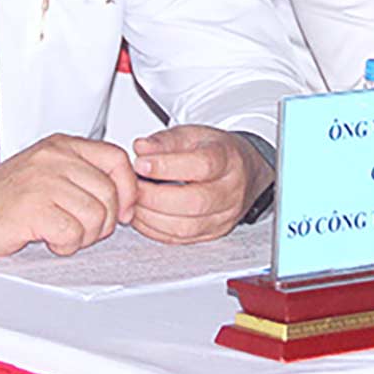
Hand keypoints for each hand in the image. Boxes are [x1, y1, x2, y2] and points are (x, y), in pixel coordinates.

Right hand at [0, 134, 139, 256]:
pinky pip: (73, 233)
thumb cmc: (5, 198)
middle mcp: (54, 158)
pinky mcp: (31, 208)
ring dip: (84, 236)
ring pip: (95, 215)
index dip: (128, 189)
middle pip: (110, 192)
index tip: (122, 211)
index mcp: (62, 146)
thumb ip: (83, 175)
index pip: (117, 159)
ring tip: (61, 234)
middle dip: (104, 222)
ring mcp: (42, 181)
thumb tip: (128, 197)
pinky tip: (49, 240)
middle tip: (81, 230)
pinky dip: (66, 245)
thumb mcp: (48, 172)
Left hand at [130, 125, 271, 244]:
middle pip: (194, 202)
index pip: (202, 165)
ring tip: (135, 201)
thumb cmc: (215, 151)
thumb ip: (165, 141)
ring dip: (152, 217)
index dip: (167, 167)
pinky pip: (181, 239)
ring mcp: (224, 215)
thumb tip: (142, 148)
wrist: (241, 171)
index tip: (141, 164)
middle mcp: (230, 190)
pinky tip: (144, 216)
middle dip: (154, 197)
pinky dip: (155, 230)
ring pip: (186, 226)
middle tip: (133, 187)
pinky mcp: (213, 233)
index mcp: (227, 159)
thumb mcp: (192, 135)